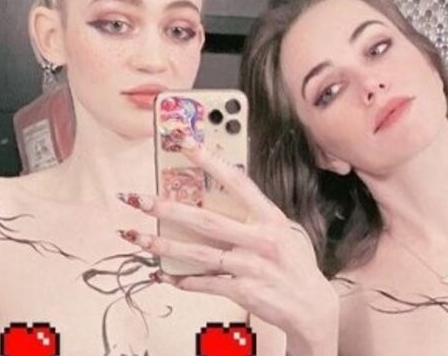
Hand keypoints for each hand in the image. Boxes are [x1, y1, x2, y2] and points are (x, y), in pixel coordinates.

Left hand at [117, 136, 338, 355]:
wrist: (312, 307)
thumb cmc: (296, 264)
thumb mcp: (286, 231)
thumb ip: (257, 214)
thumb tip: (222, 194)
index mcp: (270, 217)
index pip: (235, 181)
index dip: (207, 159)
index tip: (181, 141)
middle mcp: (261, 239)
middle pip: (206, 220)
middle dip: (167, 209)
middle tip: (138, 199)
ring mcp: (251, 266)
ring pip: (197, 253)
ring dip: (162, 246)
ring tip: (134, 236)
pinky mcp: (243, 291)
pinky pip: (204, 283)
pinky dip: (181, 280)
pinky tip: (162, 276)